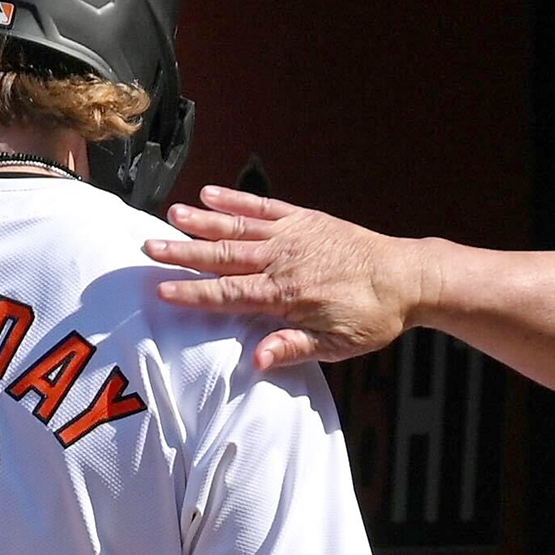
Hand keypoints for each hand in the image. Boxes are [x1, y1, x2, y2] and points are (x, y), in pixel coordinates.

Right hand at [144, 184, 432, 372]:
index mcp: (285, 295)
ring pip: (237, 227)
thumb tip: (255, 361)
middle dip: (182, 253)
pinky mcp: (305, 219)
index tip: (161, 289)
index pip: (228, 294)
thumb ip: (293, 349)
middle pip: (222, 256)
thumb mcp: (337, 345)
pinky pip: (264, 207)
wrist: (407, 278)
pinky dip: (236, 199)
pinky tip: (210, 193)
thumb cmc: (373, 317)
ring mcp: (292, 236)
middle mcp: (283, 260)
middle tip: (147, 247)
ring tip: (170, 213)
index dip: (192, 292)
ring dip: (201, 220)